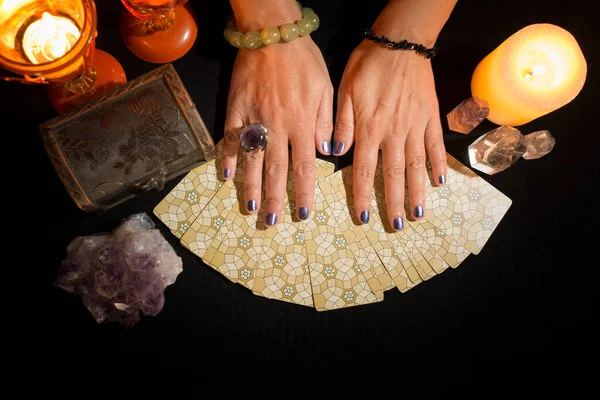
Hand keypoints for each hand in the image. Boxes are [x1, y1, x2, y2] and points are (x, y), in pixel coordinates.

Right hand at [222, 36, 332, 226]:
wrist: (273, 34)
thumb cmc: (304, 61)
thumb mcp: (326, 88)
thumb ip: (326, 121)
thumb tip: (326, 152)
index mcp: (303, 123)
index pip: (304, 168)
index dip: (303, 194)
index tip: (302, 215)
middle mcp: (278, 126)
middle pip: (275, 171)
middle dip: (273, 200)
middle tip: (271, 223)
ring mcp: (254, 119)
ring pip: (252, 161)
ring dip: (250, 188)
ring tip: (249, 210)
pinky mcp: (236, 109)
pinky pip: (231, 138)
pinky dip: (228, 158)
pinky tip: (226, 176)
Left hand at [334, 39, 446, 228]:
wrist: (399, 43)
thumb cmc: (367, 66)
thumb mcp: (343, 92)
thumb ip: (341, 125)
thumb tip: (335, 154)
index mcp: (369, 129)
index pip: (364, 171)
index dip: (363, 196)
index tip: (365, 218)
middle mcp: (393, 134)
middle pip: (393, 175)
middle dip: (394, 203)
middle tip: (397, 225)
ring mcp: (415, 127)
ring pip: (416, 166)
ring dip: (417, 192)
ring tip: (417, 214)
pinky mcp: (431, 117)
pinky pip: (435, 146)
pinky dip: (438, 164)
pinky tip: (440, 182)